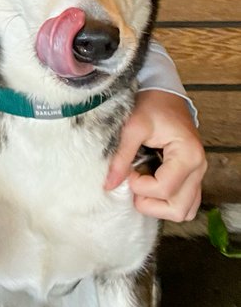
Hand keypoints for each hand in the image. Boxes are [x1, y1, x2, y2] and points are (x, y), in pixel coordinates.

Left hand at [105, 90, 205, 221]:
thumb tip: (109, 184)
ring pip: (184, 211)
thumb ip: (121, 157)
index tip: (127, 171)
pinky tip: (151, 186)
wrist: (164, 96)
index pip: (164, 189)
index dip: (140, 186)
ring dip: (159, 206)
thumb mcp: (133, 126)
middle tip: (134, 182)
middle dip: (150, 203)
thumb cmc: (152, 106)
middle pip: (178, 209)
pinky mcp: (192, 177)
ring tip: (142, 185)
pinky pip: (185, 202)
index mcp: (188, 155)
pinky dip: (167, 202)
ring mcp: (198, 175)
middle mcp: (198, 169)